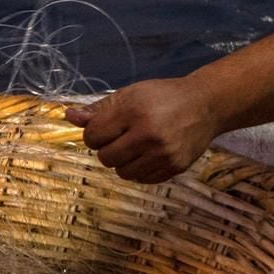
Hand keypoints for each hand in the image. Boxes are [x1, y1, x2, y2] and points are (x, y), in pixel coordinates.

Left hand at [66, 76, 221, 182]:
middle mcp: (149, 135)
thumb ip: (99, 109)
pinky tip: (148, 154)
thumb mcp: (129, 94)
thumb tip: (68, 116)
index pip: (93, 136)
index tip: (105, 128)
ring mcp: (163, 154)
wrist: (205, 105)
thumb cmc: (162, 97)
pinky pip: (142, 179)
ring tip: (136, 146)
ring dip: (123, 161)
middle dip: (107, 149)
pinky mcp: (174, 168)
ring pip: (122, 172)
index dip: (94, 134)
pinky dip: (139, 169)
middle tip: (122, 137)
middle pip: (106, 158)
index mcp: (134, 112)